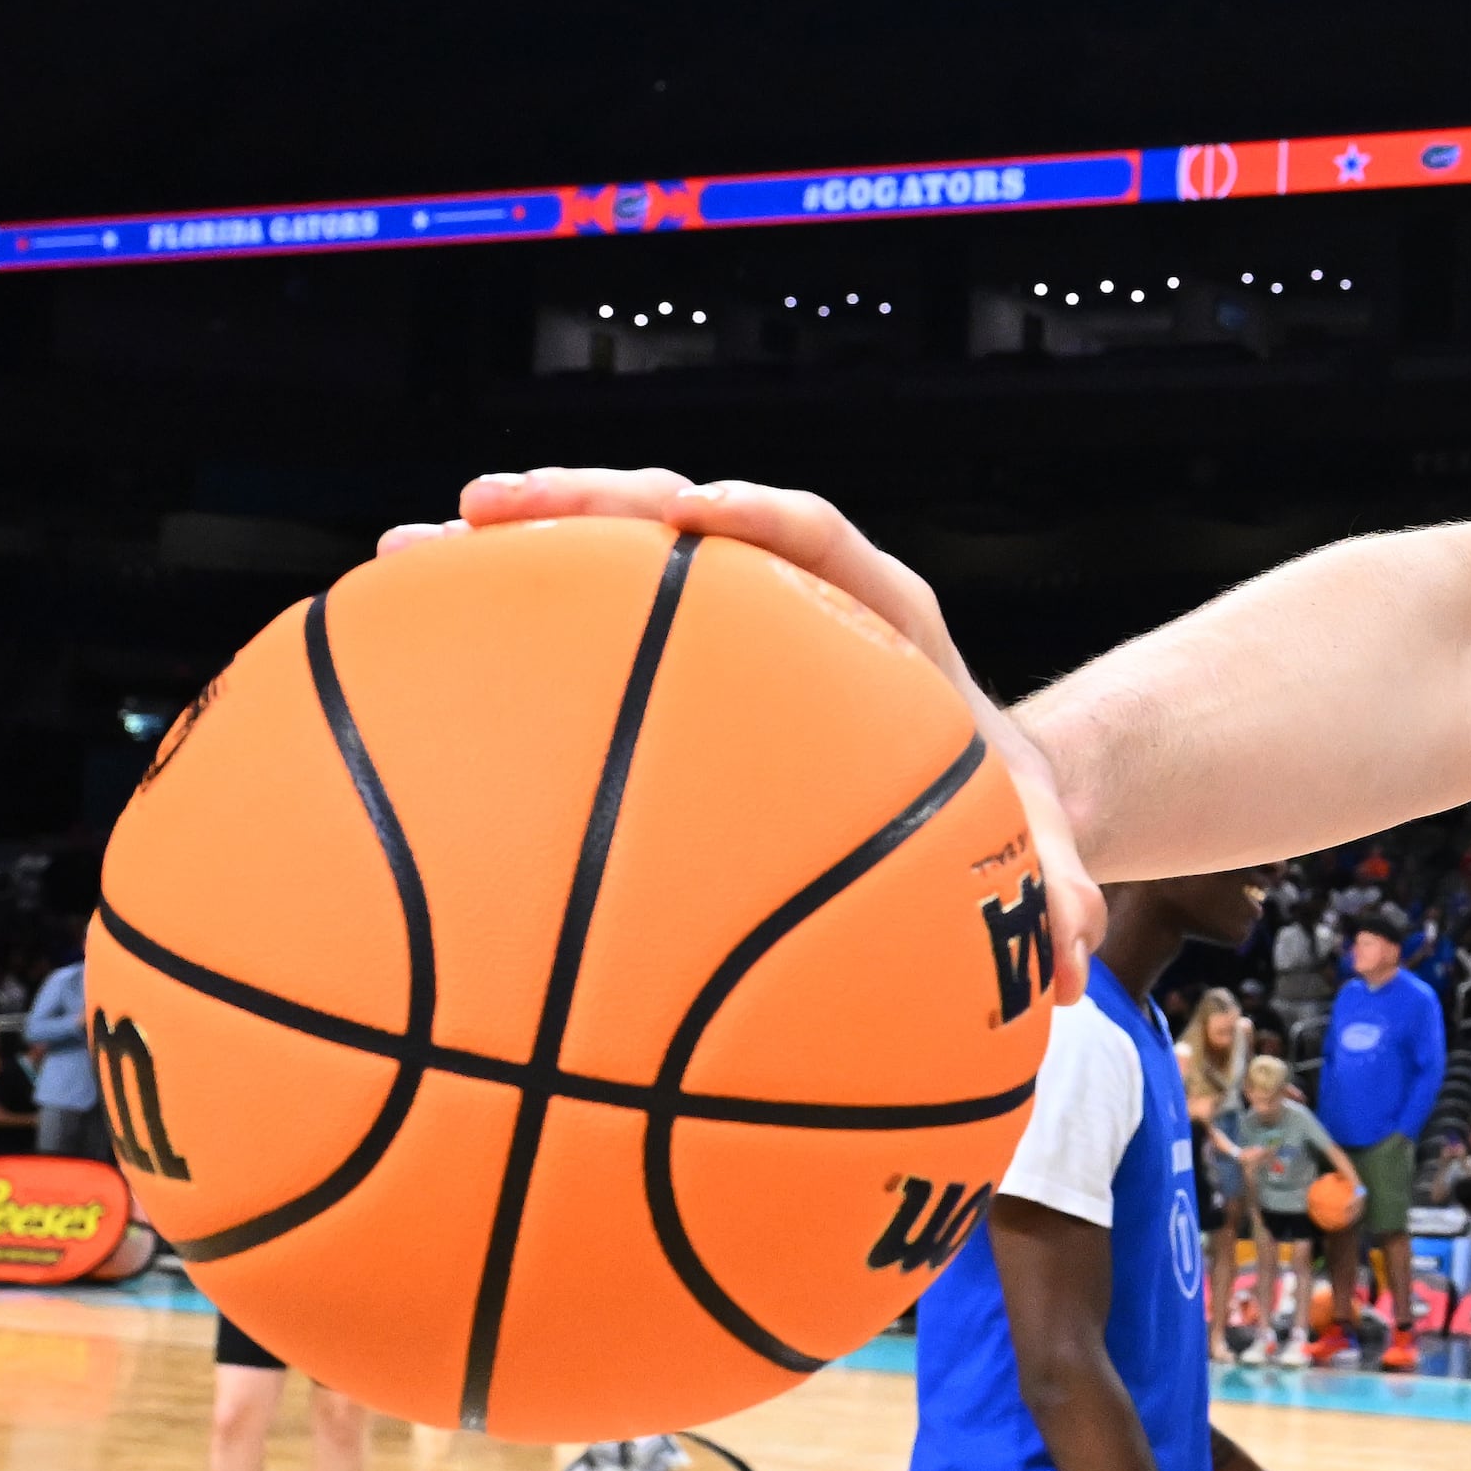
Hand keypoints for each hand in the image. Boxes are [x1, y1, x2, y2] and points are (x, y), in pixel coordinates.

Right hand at [396, 470, 1101, 1004]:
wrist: (977, 797)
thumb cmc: (995, 810)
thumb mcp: (1029, 846)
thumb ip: (1054, 893)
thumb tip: (1071, 965)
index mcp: (884, 614)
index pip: (813, 535)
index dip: (749, 518)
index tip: (681, 514)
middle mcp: (792, 596)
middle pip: (679, 516)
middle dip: (583, 504)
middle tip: (478, 505)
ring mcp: (725, 625)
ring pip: (610, 564)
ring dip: (509, 555)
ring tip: (399, 554)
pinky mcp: (677, 667)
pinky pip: (586, 643)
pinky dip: (506, 642)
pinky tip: (406, 663)